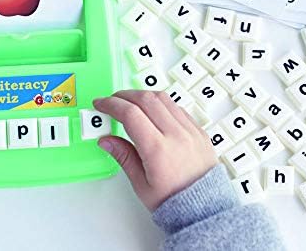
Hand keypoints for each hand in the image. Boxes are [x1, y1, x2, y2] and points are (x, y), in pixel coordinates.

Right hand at [93, 90, 217, 210]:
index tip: (100, 104)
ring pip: (163, 98)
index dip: (111, 105)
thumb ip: (123, 156)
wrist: (204, 209)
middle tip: (112, 101)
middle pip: (146, 99)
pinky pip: (177, 107)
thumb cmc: (174, 201)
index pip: (130, 114)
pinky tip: (152, 111)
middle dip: (124, 95)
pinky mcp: (198, 130)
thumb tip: (105, 139)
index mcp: (158, 150)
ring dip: (143, 95)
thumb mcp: (141, 184)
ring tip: (130, 103)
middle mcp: (176, 135)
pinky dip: (161, 103)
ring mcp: (190, 130)